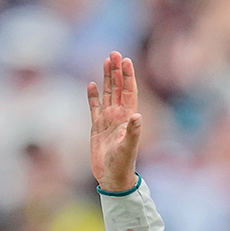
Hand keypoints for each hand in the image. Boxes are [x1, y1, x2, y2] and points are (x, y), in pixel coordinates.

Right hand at [88, 51, 141, 191]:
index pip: (129, 92)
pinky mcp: (96, 127)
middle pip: (118, 88)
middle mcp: (119, 116)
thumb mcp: (128, 148)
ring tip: (106, 61)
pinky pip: (94, 107)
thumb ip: (133, 132)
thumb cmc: (122, 164)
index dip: (128, 76)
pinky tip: (92, 84)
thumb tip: (137, 115)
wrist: (112, 177)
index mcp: (128, 118)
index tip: (126, 60)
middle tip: (115, 53)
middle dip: (117, 71)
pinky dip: (93, 96)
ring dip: (107, 78)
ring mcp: (107, 120)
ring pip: (108, 94)